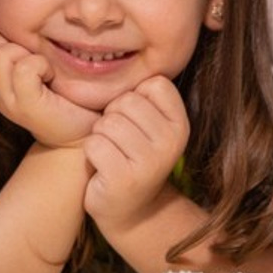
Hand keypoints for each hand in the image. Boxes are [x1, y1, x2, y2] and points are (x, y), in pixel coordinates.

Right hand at [0, 30, 98, 146]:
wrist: (81, 131)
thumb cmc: (61, 92)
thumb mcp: (30, 65)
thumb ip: (8, 48)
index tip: (25, 52)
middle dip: (16, 43)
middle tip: (39, 63)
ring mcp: (6, 102)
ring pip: (0, 53)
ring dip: (29, 55)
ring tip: (45, 71)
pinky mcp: (25, 107)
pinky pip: (24, 68)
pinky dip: (41, 65)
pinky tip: (51, 78)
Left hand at [83, 77, 188, 230]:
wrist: (133, 212)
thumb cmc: (135, 157)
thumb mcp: (153, 127)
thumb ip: (146, 98)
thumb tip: (123, 60)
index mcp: (180, 125)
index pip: (154, 84)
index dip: (134, 99)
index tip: (137, 122)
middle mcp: (170, 143)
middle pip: (125, 101)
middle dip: (113, 117)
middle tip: (122, 143)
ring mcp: (149, 162)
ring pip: (106, 122)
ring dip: (100, 136)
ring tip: (113, 155)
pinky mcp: (123, 178)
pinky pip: (93, 144)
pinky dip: (91, 154)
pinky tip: (103, 169)